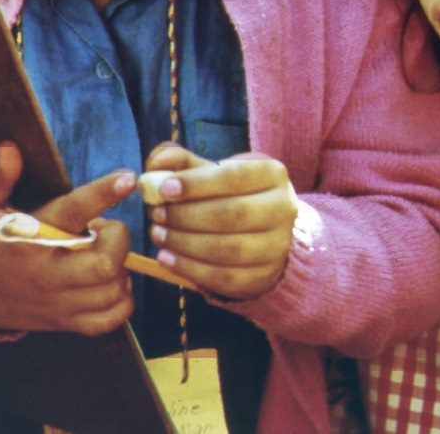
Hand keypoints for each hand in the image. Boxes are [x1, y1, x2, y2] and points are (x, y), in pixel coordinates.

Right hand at [0, 141, 136, 335]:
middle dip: (119, 239)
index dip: (102, 194)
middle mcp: (46, 274)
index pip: (72, 213)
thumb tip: (10, 147)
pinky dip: (120, 300)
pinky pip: (108, 320)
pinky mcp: (63, 322)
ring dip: (120, 268)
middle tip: (105, 229)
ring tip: (103, 252)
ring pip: (111, 292)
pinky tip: (110, 281)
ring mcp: (57, 303)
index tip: (127, 179)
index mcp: (29, 238)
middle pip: (105, 264)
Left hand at [142, 143, 297, 299]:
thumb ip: (182, 162)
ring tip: (157, 234)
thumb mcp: (212, 170)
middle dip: (186, 215)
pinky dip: (190, 269)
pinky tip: (167, 258)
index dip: (197, 183)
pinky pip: (224, 278)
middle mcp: (283, 209)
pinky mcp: (264, 276)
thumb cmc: (231, 193)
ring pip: (227, 249)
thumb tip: (156, 163)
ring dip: (185, 243)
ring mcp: (277, 246)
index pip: (234, 176)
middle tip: (156, 214)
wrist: (264, 231)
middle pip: (231, 214)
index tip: (164, 189)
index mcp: (272, 173)